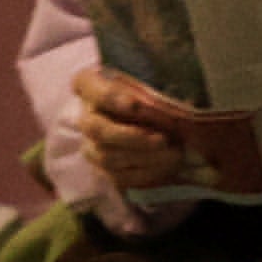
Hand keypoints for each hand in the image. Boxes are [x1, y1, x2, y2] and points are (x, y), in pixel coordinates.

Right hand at [72, 63, 221, 193]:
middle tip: (162, 139)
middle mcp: (86, 116)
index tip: (136, 104)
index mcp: (92, 85)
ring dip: (144, 157)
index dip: (108, 96)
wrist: (167, 128)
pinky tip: (170, 166)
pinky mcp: (105, 170)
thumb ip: (155, 97)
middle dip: (130, 137)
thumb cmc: (160, 100)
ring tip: (176, 154)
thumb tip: (166, 111)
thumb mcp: (158, 89)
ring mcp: (91, 145)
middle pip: (96, 129)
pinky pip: (119, 177)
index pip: (86, 85)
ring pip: (107, 157)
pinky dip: (147, 173)